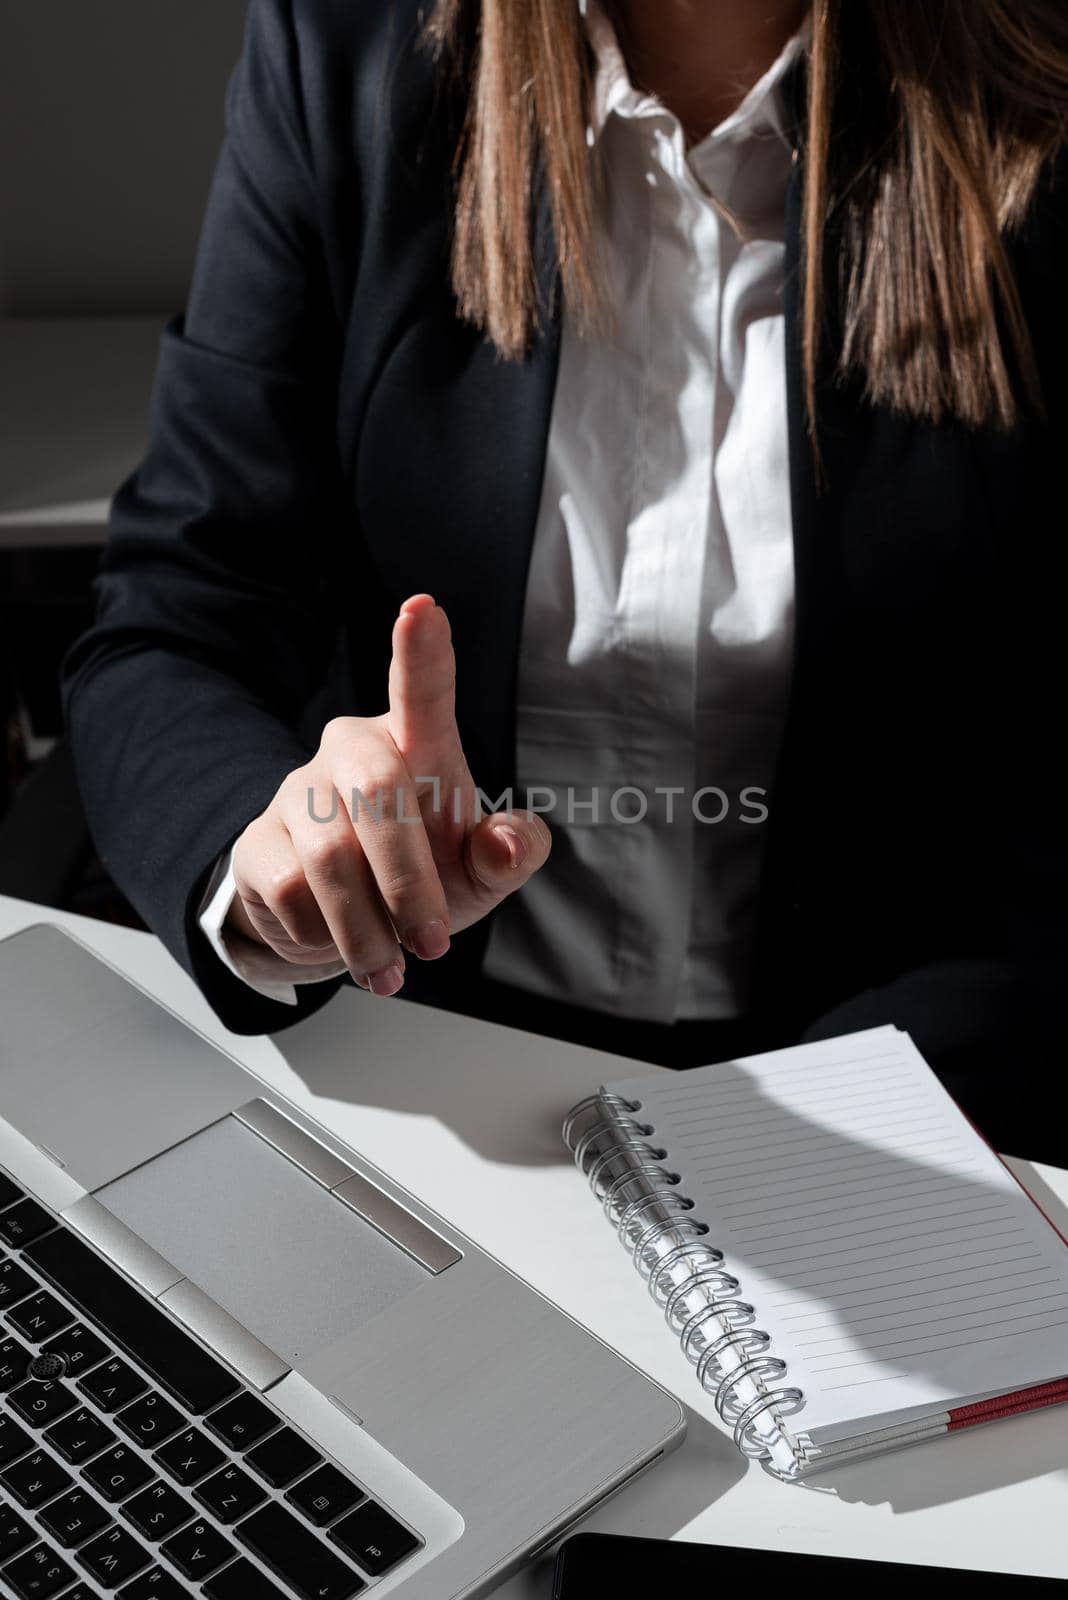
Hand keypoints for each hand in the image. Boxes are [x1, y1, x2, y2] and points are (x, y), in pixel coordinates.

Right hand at [227, 594, 550, 994]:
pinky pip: (290, 892)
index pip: (421, 689)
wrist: (341, 922)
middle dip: (412, 882)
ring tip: (391, 968)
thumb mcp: (481, 871)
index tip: (422, 609)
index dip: (421, 651)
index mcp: (417, 744)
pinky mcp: (256, 842)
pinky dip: (325, 937)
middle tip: (434, 942)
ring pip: (330, 857)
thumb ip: (510, 854)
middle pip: (379, 792)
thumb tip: (503, 843)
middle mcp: (353, 751)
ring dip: (369, 929)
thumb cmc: (426, 874)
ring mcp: (297, 792)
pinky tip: (341, 946)